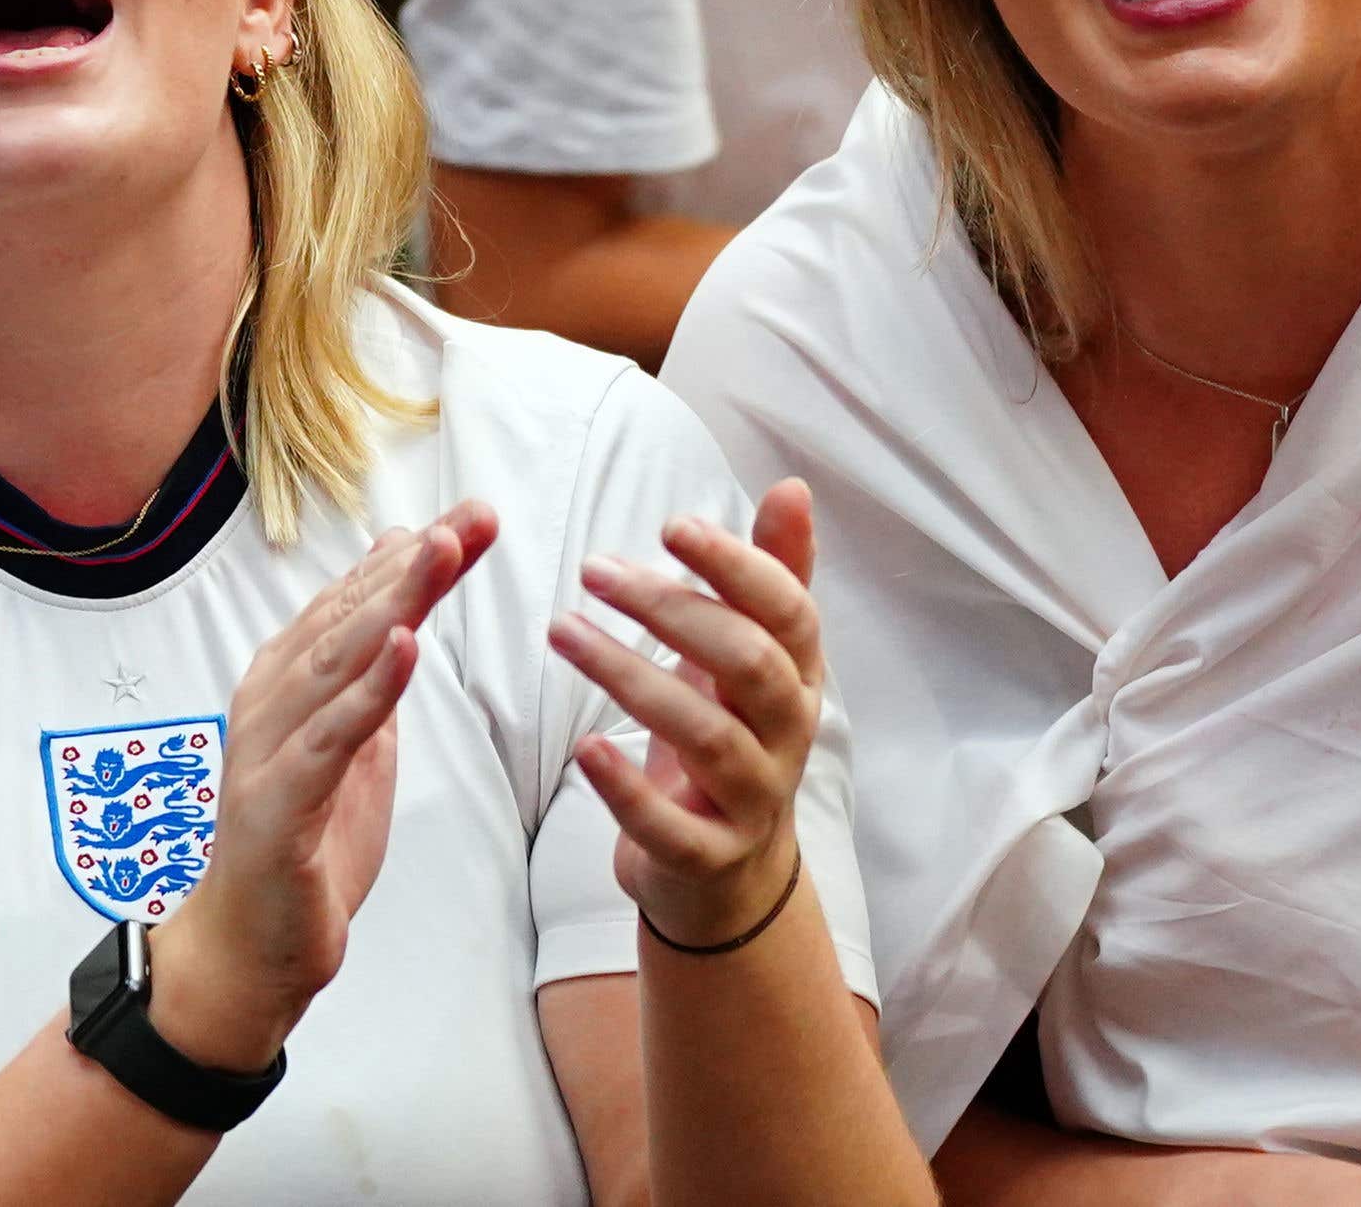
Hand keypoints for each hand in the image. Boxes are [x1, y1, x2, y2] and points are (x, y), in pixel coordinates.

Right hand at [146, 502, 497, 1073]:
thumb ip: (372, 673)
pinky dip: (369, 690)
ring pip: (337, 661)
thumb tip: (399, 597)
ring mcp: (268, 748)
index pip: (359, 603)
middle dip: (416, 564)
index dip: (417, 559)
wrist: (249, 948)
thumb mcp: (355, 746)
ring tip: (440, 554)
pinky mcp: (276, 803)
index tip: (476, 517)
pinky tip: (405, 649)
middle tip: (473, 517)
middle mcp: (271, 699)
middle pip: (351, 617)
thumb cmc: (303, 845)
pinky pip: (330, 738)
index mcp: (289, 681)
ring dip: (393, 604)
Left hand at [548, 480, 822, 949]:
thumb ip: (768, 576)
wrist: (726, 871)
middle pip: (749, 664)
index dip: (738, 565)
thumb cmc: (730, 735)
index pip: (789, 613)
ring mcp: (752, 800)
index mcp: (798, 678)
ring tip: (562, 631)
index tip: (671, 525)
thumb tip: (792, 488)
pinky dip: (626, 789)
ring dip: (629, 676)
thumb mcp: (750, 655)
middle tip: (594, 568)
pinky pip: (672, 827)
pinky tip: (584, 748)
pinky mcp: (708, 856)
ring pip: (707, 736)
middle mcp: (788, 736)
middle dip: (673, 610)